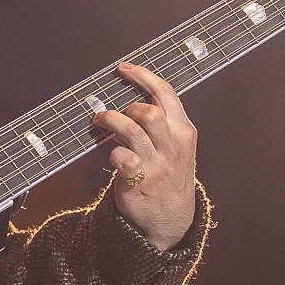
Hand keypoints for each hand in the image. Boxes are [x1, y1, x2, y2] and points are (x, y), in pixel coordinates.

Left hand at [91, 61, 197, 251]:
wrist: (170, 217)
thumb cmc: (168, 173)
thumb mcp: (176, 145)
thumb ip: (163, 121)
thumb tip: (132, 93)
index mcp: (183, 131)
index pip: (165, 93)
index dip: (142, 76)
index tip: (122, 68)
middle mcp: (172, 145)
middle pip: (148, 111)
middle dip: (127, 107)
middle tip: (115, 114)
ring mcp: (156, 163)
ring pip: (130, 129)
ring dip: (110, 121)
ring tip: (100, 121)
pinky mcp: (139, 179)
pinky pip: (120, 156)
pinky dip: (112, 152)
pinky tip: (114, 156)